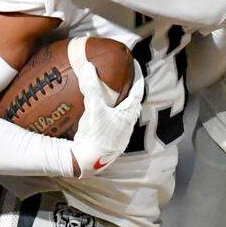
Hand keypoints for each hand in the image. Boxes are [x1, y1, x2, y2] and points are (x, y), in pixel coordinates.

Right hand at [68, 41, 143, 178]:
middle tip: (120, 75)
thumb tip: (88, 65)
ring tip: (109, 91)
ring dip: (117, 102)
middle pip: (131, 102)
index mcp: (129, 114)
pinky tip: (98, 110)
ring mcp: (118, 133)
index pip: (137, 90)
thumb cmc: (97, 135)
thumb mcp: (94, 108)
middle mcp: (127, 124)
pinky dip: (108, 112)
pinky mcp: (108, 139)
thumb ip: (92, 87)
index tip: (134, 64)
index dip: (137, 76)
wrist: (88, 161)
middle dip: (127, 89)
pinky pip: (112, 121)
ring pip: (121, 112)